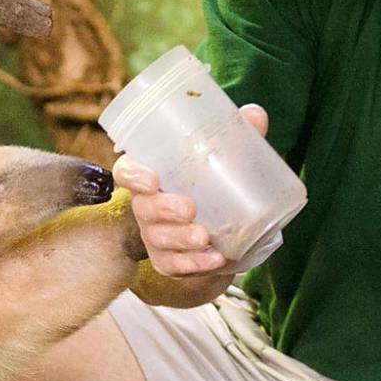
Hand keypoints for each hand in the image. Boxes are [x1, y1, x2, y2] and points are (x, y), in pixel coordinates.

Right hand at [113, 103, 269, 277]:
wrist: (222, 232)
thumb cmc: (213, 186)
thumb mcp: (226, 160)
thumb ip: (238, 136)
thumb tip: (254, 114)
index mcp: (151, 175)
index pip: (126, 172)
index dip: (133, 176)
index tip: (151, 179)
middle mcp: (146, 207)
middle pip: (143, 208)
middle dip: (163, 209)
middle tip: (189, 208)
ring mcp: (155, 236)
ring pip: (159, 239)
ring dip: (180, 239)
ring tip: (204, 237)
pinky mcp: (169, 261)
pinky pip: (175, 266)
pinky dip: (195, 264)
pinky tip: (216, 258)